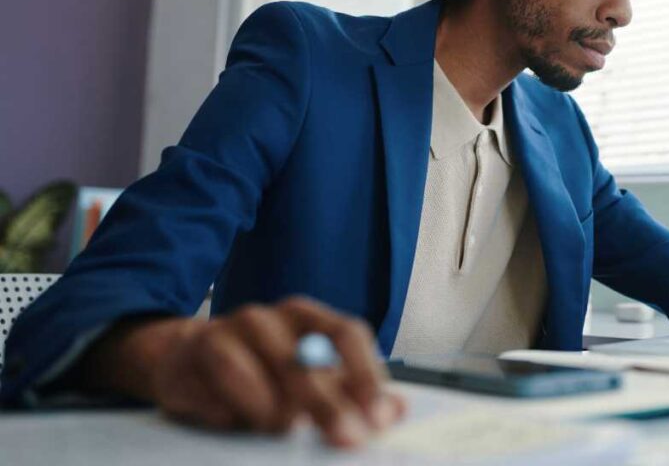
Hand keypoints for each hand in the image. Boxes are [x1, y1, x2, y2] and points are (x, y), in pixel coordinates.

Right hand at [78, 296, 405, 447]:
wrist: (185, 357)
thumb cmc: (257, 369)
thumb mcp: (307, 375)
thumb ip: (350, 390)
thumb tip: (397, 410)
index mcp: (306, 317)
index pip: (347, 334)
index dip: (367, 374)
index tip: (380, 415)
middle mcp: (271, 317)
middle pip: (308, 358)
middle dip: (330, 405)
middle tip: (347, 439)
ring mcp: (231, 329)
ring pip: (262, 369)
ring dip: (276, 408)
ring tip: (281, 429)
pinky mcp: (199, 350)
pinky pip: (221, 384)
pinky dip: (234, 409)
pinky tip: (237, 421)